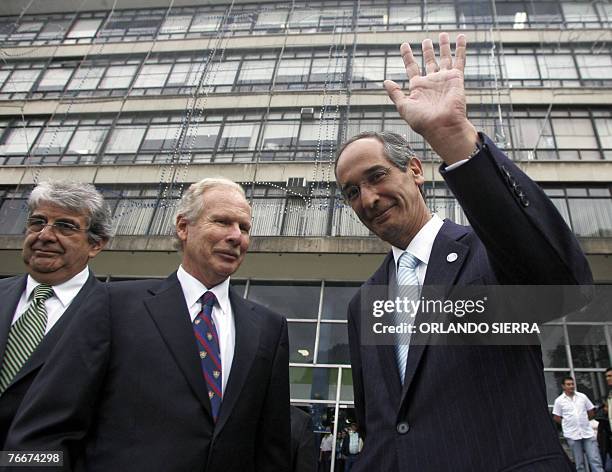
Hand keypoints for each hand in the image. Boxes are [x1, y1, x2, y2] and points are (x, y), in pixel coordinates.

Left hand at [384, 33, 477, 164]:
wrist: (442, 126)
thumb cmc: (422, 120)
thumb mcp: (403, 106)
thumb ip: (395, 93)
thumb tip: (386, 81)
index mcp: (418, 88)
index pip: (411, 67)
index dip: (407, 56)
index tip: (404, 45)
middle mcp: (431, 82)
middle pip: (429, 61)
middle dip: (427, 51)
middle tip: (426, 41)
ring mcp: (444, 79)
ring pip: (444, 58)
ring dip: (444, 46)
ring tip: (443, 34)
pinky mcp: (456, 77)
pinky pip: (459, 59)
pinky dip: (461, 48)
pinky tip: (461, 37)